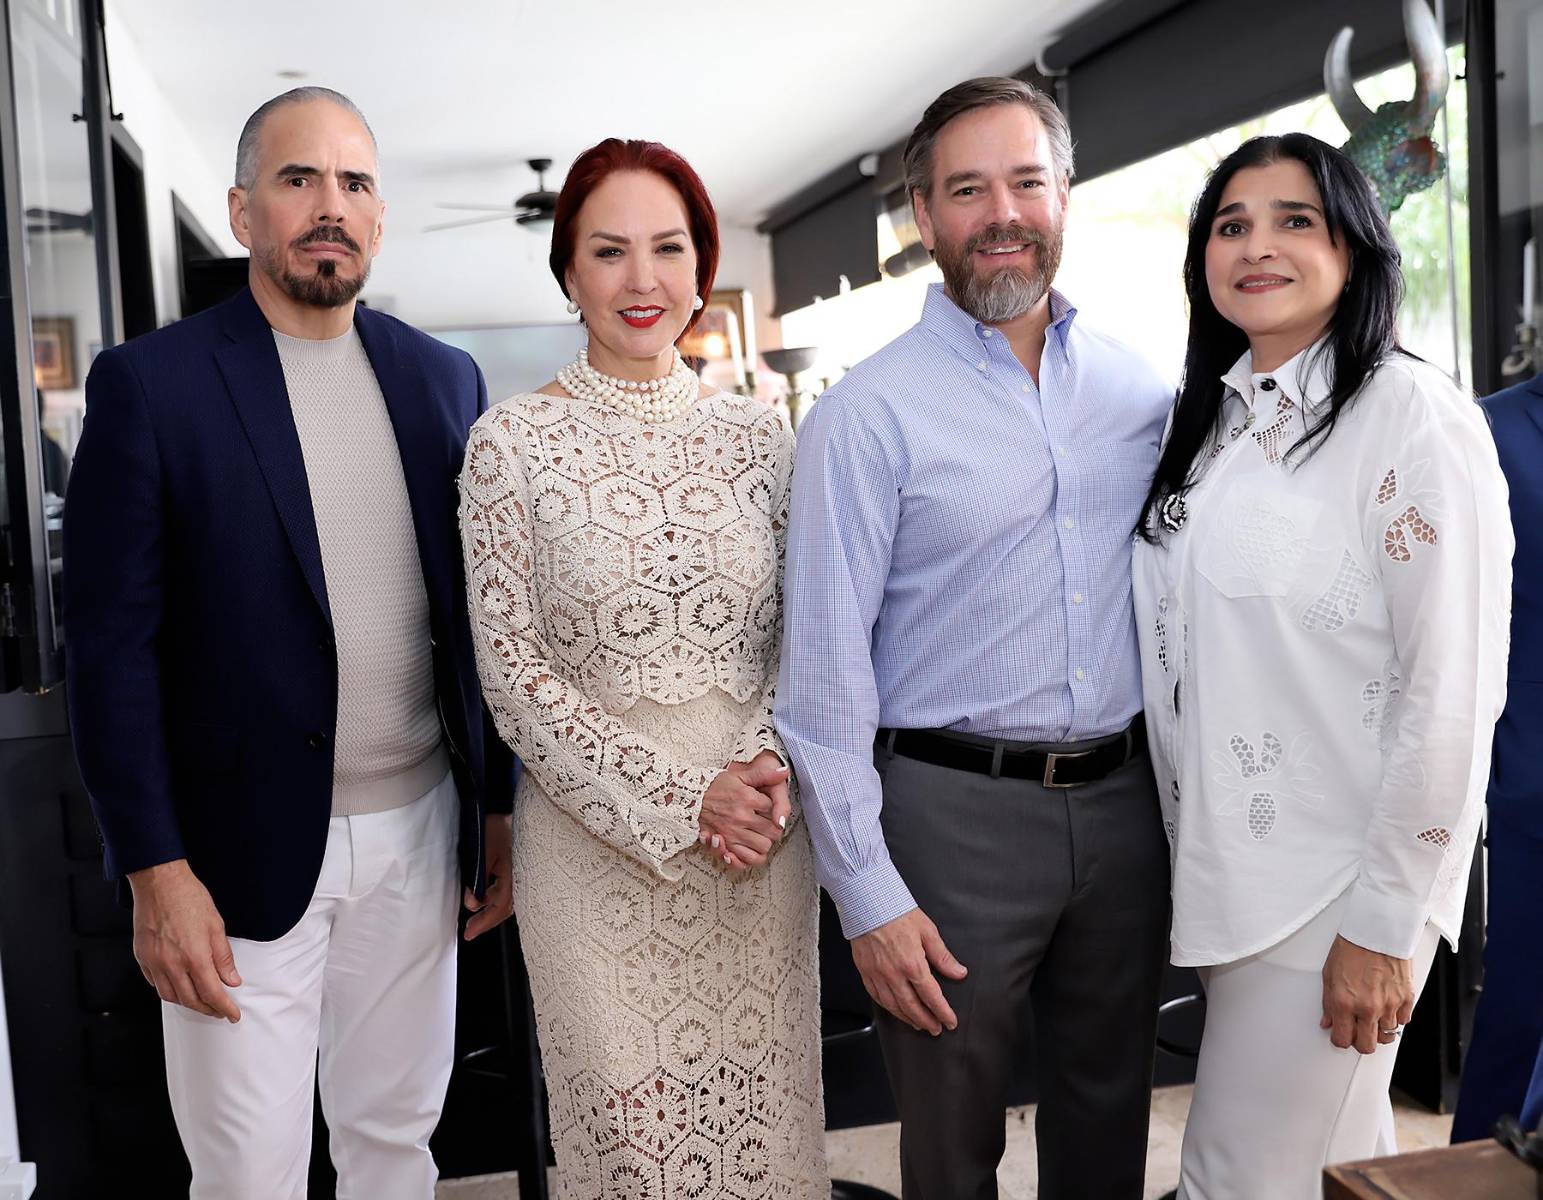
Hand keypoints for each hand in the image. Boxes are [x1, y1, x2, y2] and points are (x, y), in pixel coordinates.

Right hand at [127, 859, 240, 1021]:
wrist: (160, 882)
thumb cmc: (189, 898)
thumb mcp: (216, 926)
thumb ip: (223, 957)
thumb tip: (231, 980)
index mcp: (194, 957)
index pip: (212, 993)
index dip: (224, 1008)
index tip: (232, 1014)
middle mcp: (172, 964)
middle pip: (190, 1000)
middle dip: (207, 1009)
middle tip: (219, 1010)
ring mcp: (154, 962)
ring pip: (170, 996)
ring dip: (187, 1003)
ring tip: (201, 1001)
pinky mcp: (142, 957)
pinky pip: (155, 983)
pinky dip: (169, 990)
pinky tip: (179, 986)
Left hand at [463, 812, 514, 939]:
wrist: (526, 812)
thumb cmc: (505, 827)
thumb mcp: (485, 851)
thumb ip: (478, 878)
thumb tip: (472, 902)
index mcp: (516, 877)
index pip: (500, 907)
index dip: (485, 922)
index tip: (470, 933)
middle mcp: (524, 881)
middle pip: (505, 908)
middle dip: (487, 919)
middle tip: (471, 928)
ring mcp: (525, 876)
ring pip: (507, 899)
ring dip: (491, 906)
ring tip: (476, 909)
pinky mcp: (523, 869)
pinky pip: (510, 889)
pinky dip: (496, 896)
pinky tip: (486, 895)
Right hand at [698, 753, 788, 870]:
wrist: (692, 798)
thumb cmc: (716, 785)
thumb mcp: (740, 775)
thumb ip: (764, 773)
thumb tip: (784, 771)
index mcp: (748, 798)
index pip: (775, 809)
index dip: (775, 810)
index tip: (769, 808)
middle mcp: (742, 817)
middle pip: (773, 832)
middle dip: (774, 828)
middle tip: (767, 824)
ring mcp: (733, 832)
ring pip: (763, 846)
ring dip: (765, 842)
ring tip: (760, 835)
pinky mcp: (725, 844)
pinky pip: (747, 859)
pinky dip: (752, 857)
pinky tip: (751, 849)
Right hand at [851, 907, 967, 1035]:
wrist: (868, 902)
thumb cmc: (897, 912)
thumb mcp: (928, 931)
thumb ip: (943, 956)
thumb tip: (958, 972)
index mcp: (913, 964)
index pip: (931, 997)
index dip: (943, 1012)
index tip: (950, 1021)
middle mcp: (894, 974)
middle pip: (912, 1007)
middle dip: (926, 1021)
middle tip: (936, 1029)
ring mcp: (877, 975)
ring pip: (893, 1006)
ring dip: (908, 1019)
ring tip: (918, 1024)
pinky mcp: (865, 972)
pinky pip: (877, 997)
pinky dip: (888, 1008)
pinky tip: (895, 1009)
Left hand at [1320, 933, 1414, 1053]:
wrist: (1376, 930)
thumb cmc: (1351, 947)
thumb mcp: (1329, 974)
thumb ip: (1328, 1003)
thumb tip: (1328, 1022)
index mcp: (1343, 1002)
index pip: (1342, 1040)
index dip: (1341, 1040)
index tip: (1341, 1035)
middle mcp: (1367, 1007)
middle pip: (1366, 1046)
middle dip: (1361, 1042)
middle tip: (1358, 1032)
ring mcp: (1389, 1004)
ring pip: (1386, 1035)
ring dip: (1379, 1028)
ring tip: (1374, 1014)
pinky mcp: (1406, 998)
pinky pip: (1403, 1021)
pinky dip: (1396, 1016)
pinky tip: (1388, 1005)